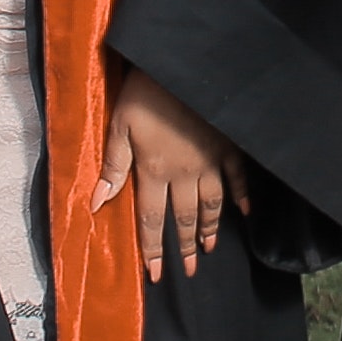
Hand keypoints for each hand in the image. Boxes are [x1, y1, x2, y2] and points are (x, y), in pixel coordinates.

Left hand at [101, 65, 250, 278]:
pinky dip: (241, 196)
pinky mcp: (228, 146)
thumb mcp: (119, 125)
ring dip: (209, 228)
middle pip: (183, 218)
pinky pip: (237, 177)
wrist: (185, 66)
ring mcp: (210, 161)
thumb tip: (96, 204)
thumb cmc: (147, 93)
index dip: (152, 248)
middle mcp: (183, 173)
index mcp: (154, 170)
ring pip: (211, 204)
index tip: (156, 274)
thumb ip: (112, 165)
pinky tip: (244, 211)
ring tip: (209, 247)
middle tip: (189, 271)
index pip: (150, 218)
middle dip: (183, 247)